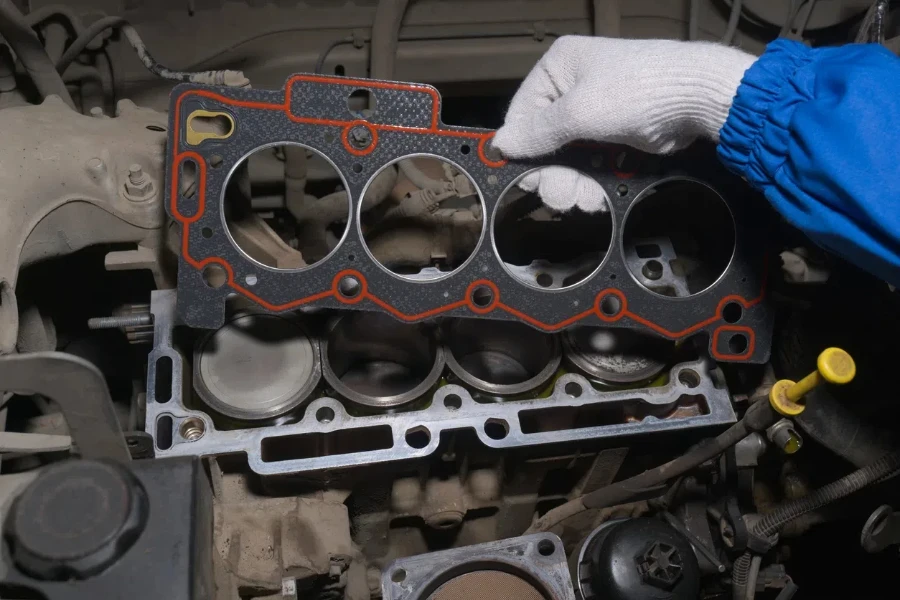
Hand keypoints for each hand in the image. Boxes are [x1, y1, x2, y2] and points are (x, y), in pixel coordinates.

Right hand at [494, 36, 754, 211]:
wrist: (699, 98)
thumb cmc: (637, 91)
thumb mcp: (579, 111)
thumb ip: (538, 132)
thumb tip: (500, 144)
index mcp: (559, 68)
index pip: (523, 112)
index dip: (522, 148)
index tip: (522, 176)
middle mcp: (573, 88)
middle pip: (545, 143)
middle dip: (553, 174)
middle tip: (560, 197)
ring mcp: (596, 114)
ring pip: (568, 160)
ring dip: (573, 185)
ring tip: (584, 200)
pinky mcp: (615, 137)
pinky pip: (592, 166)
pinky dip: (592, 184)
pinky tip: (596, 198)